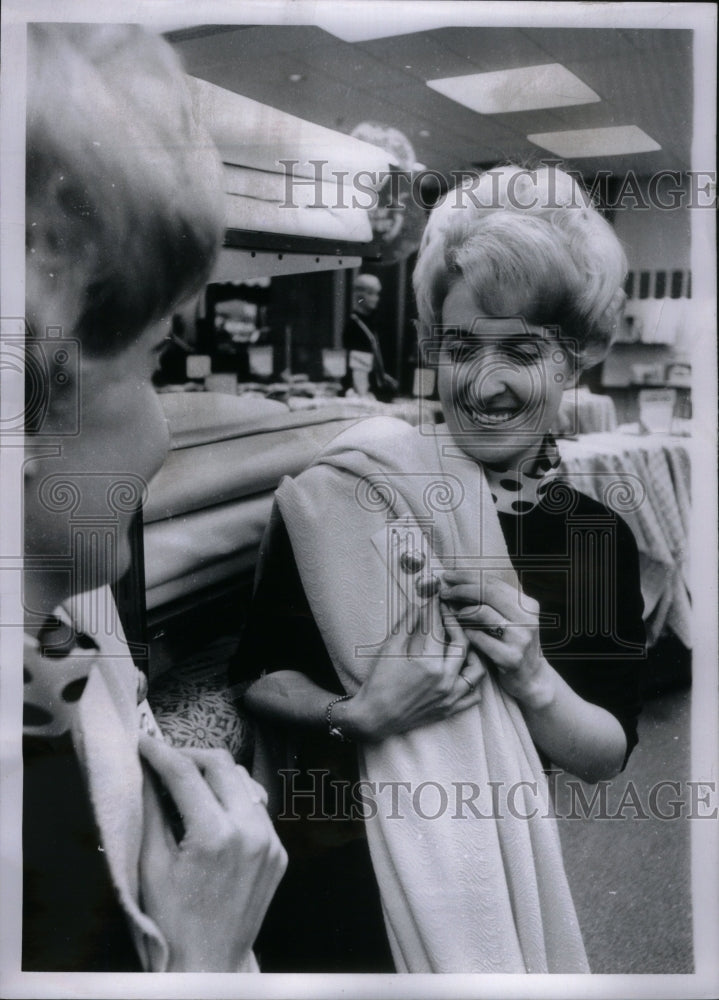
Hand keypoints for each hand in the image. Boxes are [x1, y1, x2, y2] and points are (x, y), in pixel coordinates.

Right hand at [138, 736, 286, 971]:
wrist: (209, 965)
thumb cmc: (172, 922)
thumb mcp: (150, 865)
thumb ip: (150, 810)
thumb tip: (144, 770)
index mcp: (215, 835)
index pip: (184, 773)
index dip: (159, 752)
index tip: (143, 742)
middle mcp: (251, 832)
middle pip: (221, 765)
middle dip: (189, 756)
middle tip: (163, 761)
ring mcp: (271, 842)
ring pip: (243, 782)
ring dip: (214, 776)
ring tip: (186, 786)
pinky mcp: (279, 852)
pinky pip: (256, 809)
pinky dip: (233, 801)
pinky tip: (212, 812)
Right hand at [340, 596, 484, 741]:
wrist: (374, 717)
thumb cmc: (379, 682)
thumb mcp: (389, 649)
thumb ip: (406, 625)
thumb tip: (418, 606)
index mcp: (428, 664)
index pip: (438, 629)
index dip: (436, 610)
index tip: (436, 599)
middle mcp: (444, 680)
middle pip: (462, 644)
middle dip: (455, 623)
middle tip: (447, 614)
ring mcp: (450, 696)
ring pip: (477, 670)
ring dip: (473, 652)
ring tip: (461, 641)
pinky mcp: (449, 709)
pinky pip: (474, 695)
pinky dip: (474, 681)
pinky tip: (464, 669)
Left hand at [440, 572, 551, 708]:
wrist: (531, 678)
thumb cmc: (512, 644)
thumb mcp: (511, 619)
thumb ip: (492, 602)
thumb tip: (459, 581)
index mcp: (527, 604)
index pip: (493, 582)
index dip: (467, 576)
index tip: (448, 576)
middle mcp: (527, 618)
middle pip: (487, 592)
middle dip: (461, 589)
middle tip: (443, 591)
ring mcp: (521, 638)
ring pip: (483, 613)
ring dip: (461, 610)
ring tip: (451, 613)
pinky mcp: (511, 658)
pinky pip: (479, 638)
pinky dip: (465, 632)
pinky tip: (460, 633)